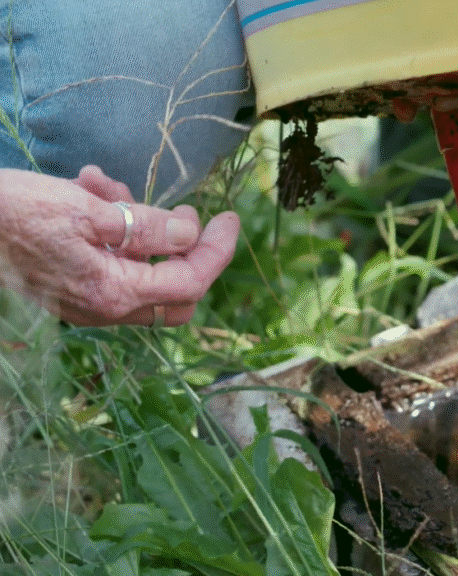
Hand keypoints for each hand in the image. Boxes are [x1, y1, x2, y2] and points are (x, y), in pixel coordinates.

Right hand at [0, 166, 238, 325]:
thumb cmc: (11, 212)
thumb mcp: (85, 211)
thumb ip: (145, 227)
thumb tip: (191, 237)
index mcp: (112, 293)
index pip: (190, 282)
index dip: (217, 251)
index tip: (229, 219)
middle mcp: (103, 307)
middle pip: (175, 295)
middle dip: (186, 252)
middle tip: (183, 213)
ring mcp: (86, 301)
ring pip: (142, 271)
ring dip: (138, 226)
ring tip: (104, 185)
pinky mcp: (70, 285)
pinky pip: (111, 261)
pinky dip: (111, 228)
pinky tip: (88, 188)